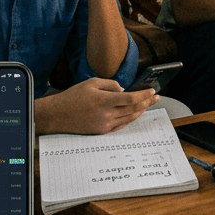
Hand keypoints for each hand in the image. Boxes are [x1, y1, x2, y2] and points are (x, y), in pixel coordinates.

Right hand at [36, 77, 156, 135]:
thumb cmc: (73, 96)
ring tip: (148, 105)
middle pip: (134, 109)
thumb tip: (123, 89)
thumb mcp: (91, 83)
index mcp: (105, 101)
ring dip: (141, 111)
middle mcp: (107, 115)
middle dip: (147, 102)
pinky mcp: (101, 132)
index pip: (131, 98)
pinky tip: (135, 114)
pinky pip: (120, 125)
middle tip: (156, 97)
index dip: (144, 95)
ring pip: (129, 118)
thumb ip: (110, 84)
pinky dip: (130, 119)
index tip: (152, 91)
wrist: (57, 115)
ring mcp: (105, 125)